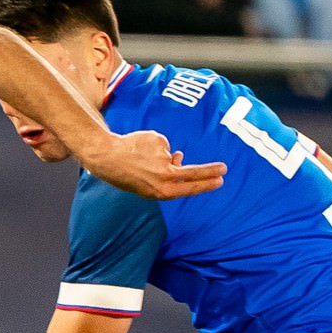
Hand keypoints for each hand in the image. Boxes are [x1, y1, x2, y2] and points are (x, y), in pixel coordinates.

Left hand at [80, 129, 224, 200]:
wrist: (107, 157)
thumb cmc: (126, 174)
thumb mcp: (147, 183)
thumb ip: (167, 175)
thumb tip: (180, 156)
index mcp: (161, 191)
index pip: (190, 188)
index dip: (206, 185)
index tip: (220, 181)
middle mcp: (164, 176)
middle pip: (193, 172)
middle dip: (210, 171)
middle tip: (224, 168)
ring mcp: (162, 158)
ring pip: (170, 155)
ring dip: (158, 155)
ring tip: (139, 158)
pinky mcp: (159, 141)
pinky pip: (160, 143)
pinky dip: (152, 144)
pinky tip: (138, 147)